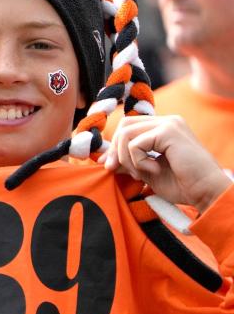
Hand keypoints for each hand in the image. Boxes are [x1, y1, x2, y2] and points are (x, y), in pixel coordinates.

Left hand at [103, 115, 232, 213]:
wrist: (207, 192)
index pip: (129, 126)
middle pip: (124, 125)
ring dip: (126, 158)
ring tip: (141, 173)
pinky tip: (155, 170)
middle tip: (116, 170)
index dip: (115, 145)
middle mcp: (167, 121)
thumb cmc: (183, 185)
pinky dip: (138, 161)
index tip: (109, 165)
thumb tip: (105, 159)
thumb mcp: (147, 172)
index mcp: (164, 128)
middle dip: (115, 150)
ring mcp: (169, 124)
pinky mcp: (169, 132)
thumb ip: (128, 162)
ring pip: (126, 133)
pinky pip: (136, 144)